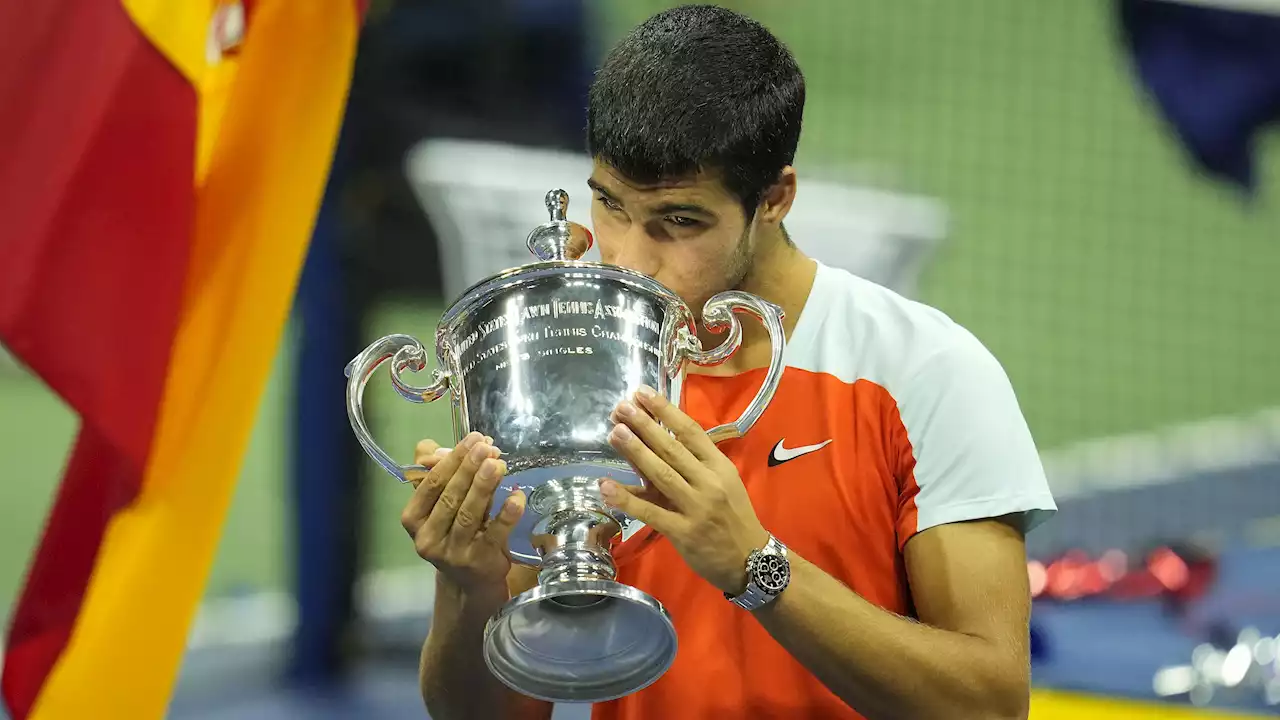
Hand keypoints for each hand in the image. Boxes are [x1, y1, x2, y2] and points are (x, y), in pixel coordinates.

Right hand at [400, 432, 526, 592]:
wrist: (470, 580)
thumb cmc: (455, 532)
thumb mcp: (442, 505)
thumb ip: (443, 475)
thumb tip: (445, 447)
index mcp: (413, 519)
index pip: (431, 484)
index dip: (452, 459)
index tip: (473, 439)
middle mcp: (428, 538)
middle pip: (450, 497)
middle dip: (469, 468)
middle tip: (487, 447)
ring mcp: (453, 553)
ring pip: (469, 514)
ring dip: (484, 486)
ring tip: (498, 463)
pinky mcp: (479, 562)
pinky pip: (495, 533)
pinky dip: (506, 513)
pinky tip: (517, 496)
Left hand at [602, 385, 768, 594]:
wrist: (750, 559)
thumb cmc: (732, 515)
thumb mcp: (721, 483)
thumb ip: (691, 463)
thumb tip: (653, 438)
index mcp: (719, 466)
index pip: (690, 431)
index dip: (665, 411)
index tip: (642, 392)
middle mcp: (709, 482)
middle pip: (672, 449)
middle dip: (644, 425)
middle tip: (620, 406)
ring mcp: (696, 507)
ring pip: (661, 475)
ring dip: (635, 452)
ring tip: (614, 432)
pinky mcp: (683, 532)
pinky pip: (651, 512)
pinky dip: (626, 499)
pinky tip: (605, 486)